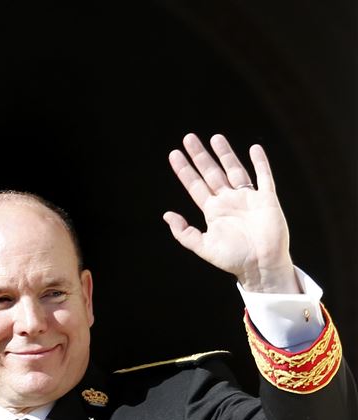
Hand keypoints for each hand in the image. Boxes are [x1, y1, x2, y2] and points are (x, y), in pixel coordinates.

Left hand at [163, 133, 297, 293]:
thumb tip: (166, 215)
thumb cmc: (232, 260)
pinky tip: (254, 149)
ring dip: (225, 154)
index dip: (185, 170)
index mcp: (212, 211)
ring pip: (234, 170)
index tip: (174, 154)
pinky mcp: (266, 199)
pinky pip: (263, 177)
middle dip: (200, 156)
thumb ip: (184, 232)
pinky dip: (260, 163)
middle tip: (188, 138)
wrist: (260, 267)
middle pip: (211, 173)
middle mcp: (228, 201)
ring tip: (215, 138)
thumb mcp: (203, 247)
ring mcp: (247, 198)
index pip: (195, 185)